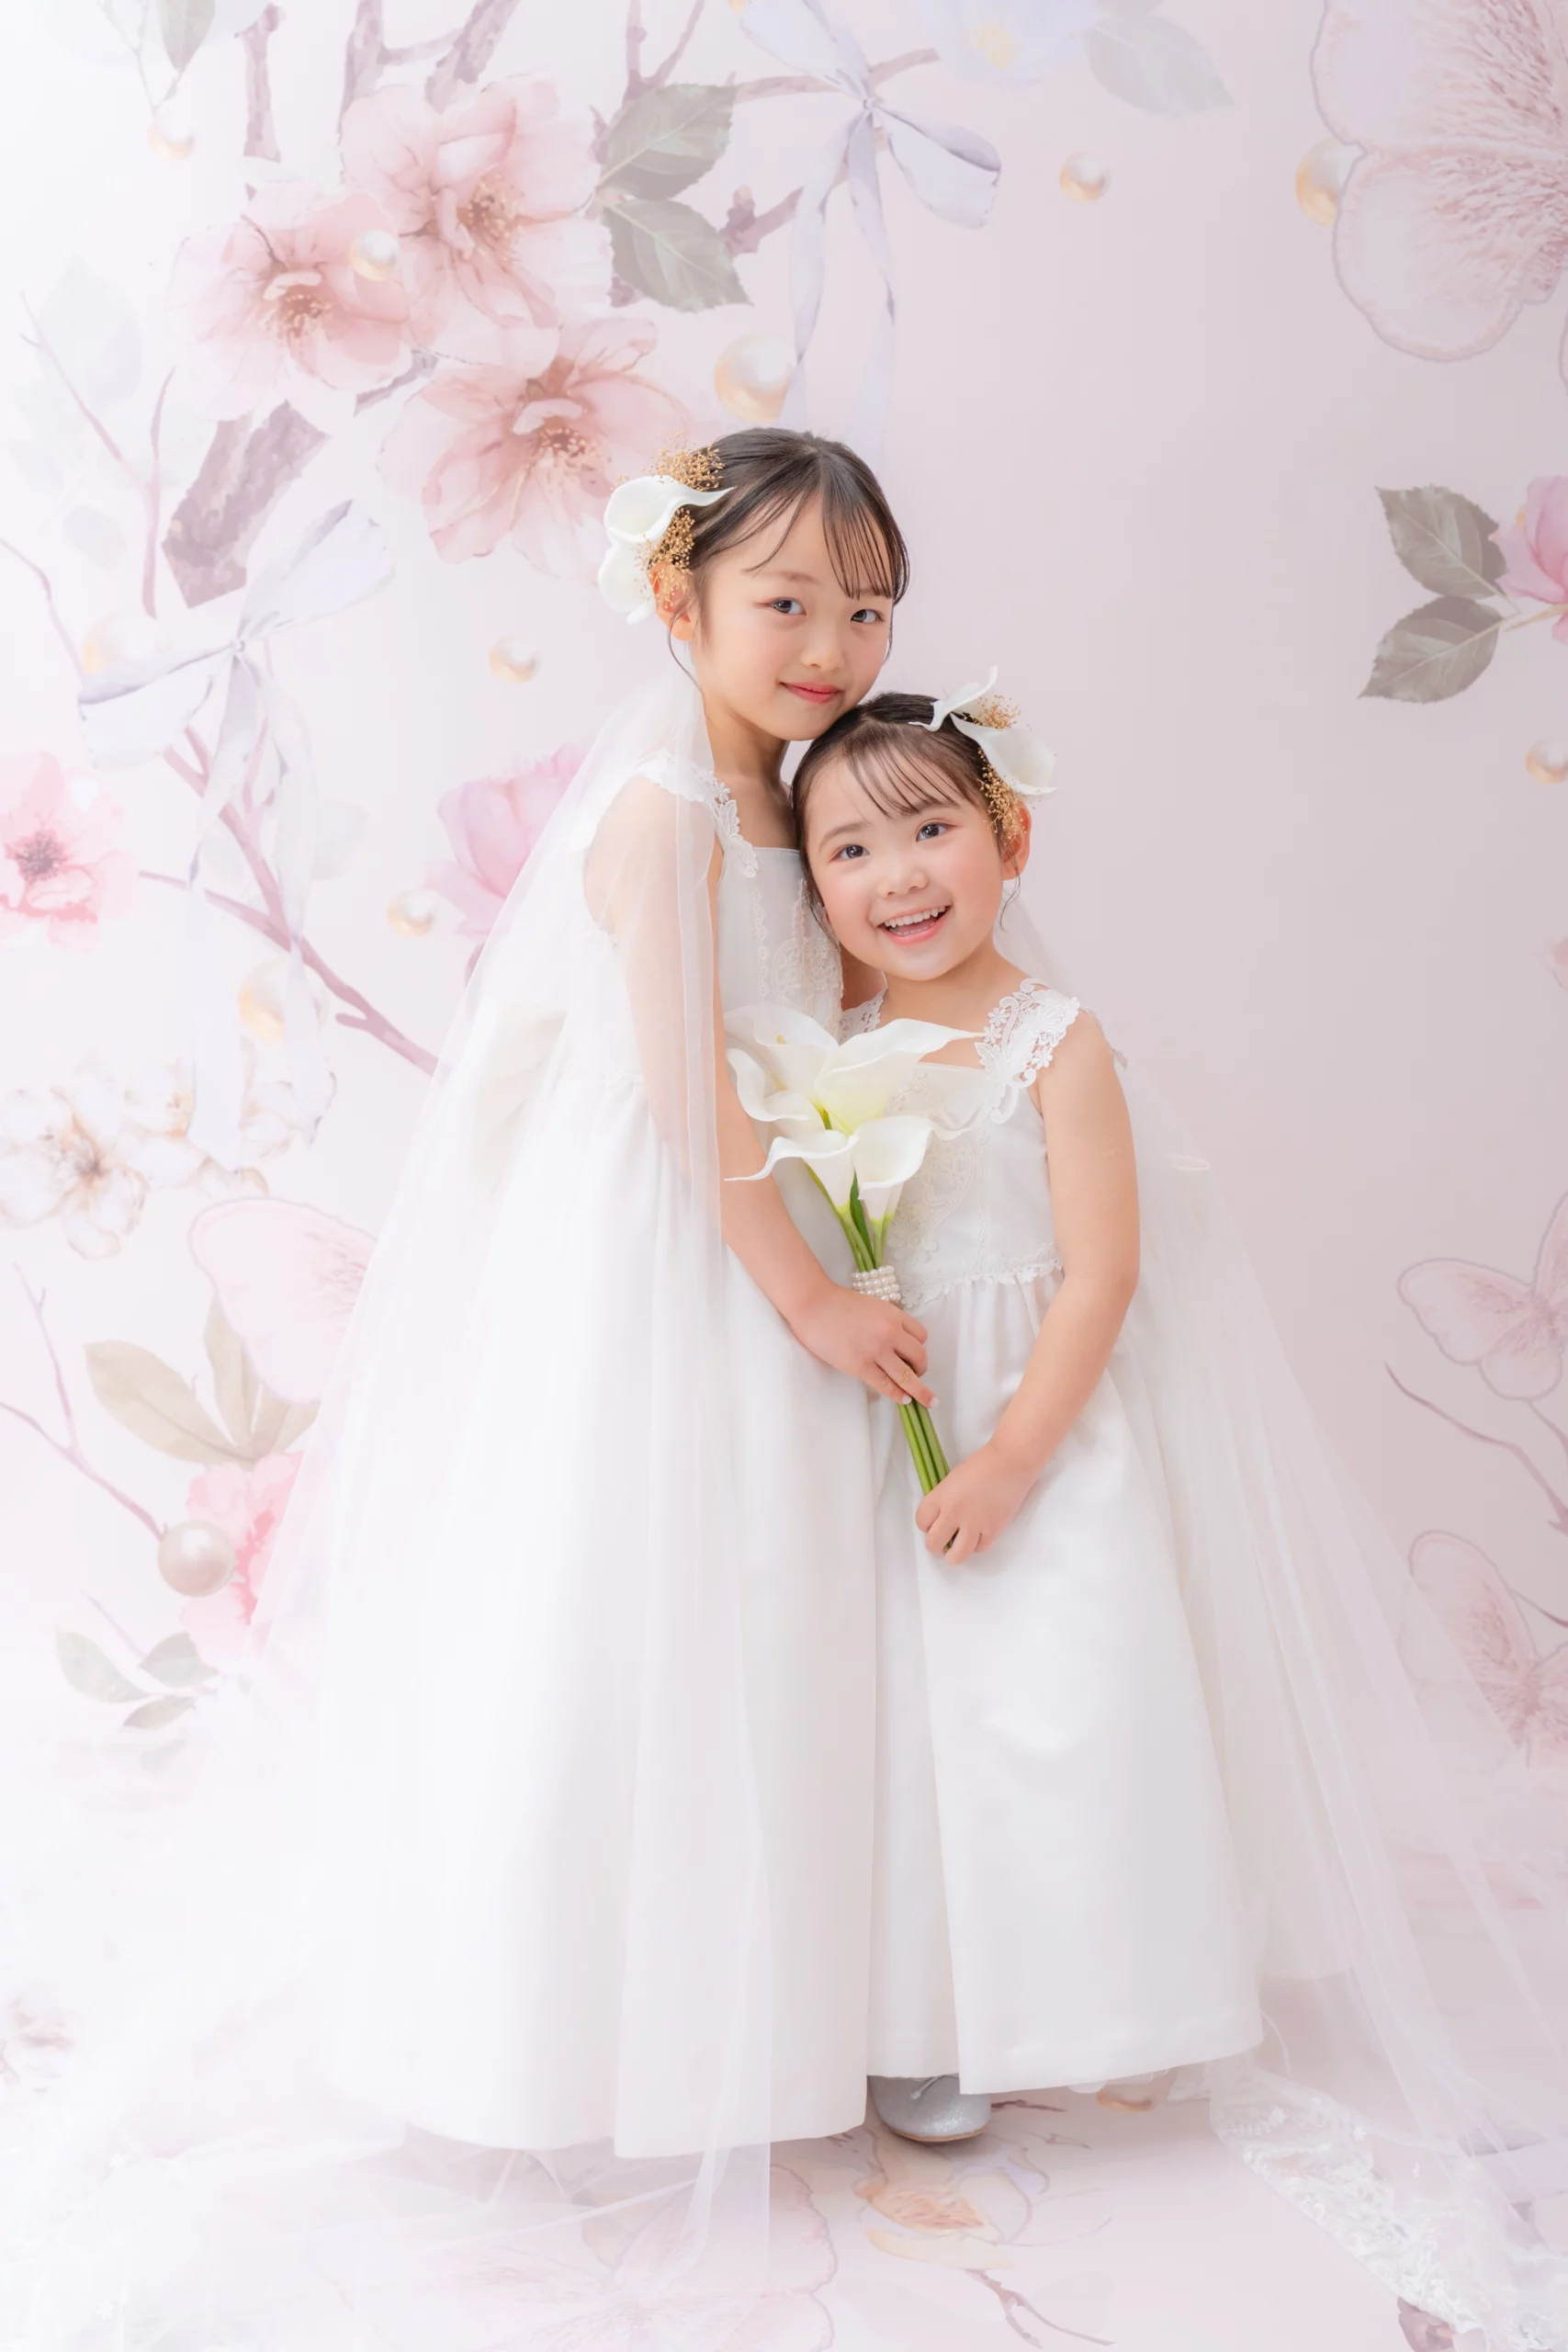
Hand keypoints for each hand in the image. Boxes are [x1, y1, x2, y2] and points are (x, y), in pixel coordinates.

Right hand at [790, 1282, 932, 1407]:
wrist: (813, 1305)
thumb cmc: (836, 1303)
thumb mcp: (871, 1306)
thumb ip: (885, 1322)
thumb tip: (892, 1343)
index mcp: (893, 1314)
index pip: (921, 1336)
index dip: (920, 1347)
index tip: (914, 1356)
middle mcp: (890, 1332)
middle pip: (919, 1356)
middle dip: (922, 1369)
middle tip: (918, 1375)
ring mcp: (876, 1350)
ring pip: (907, 1375)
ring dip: (920, 1390)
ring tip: (928, 1400)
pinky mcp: (860, 1365)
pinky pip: (886, 1384)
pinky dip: (898, 1394)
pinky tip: (904, 1400)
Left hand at [915, 1441, 1036, 1563]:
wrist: (1010, 1463)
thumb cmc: (982, 1464)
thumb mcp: (952, 1480)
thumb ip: (944, 1500)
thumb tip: (942, 1518)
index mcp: (941, 1496)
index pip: (921, 1521)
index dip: (925, 1525)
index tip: (932, 1525)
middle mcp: (954, 1513)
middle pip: (933, 1543)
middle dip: (935, 1545)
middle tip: (942, 1542)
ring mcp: (974, 1524)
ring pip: (955, 1556)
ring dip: (954, 1555)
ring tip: (957, 1549)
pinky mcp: (993, 1531)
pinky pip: (979, 1549)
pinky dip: (977, 1545)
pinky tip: (978, 1536)